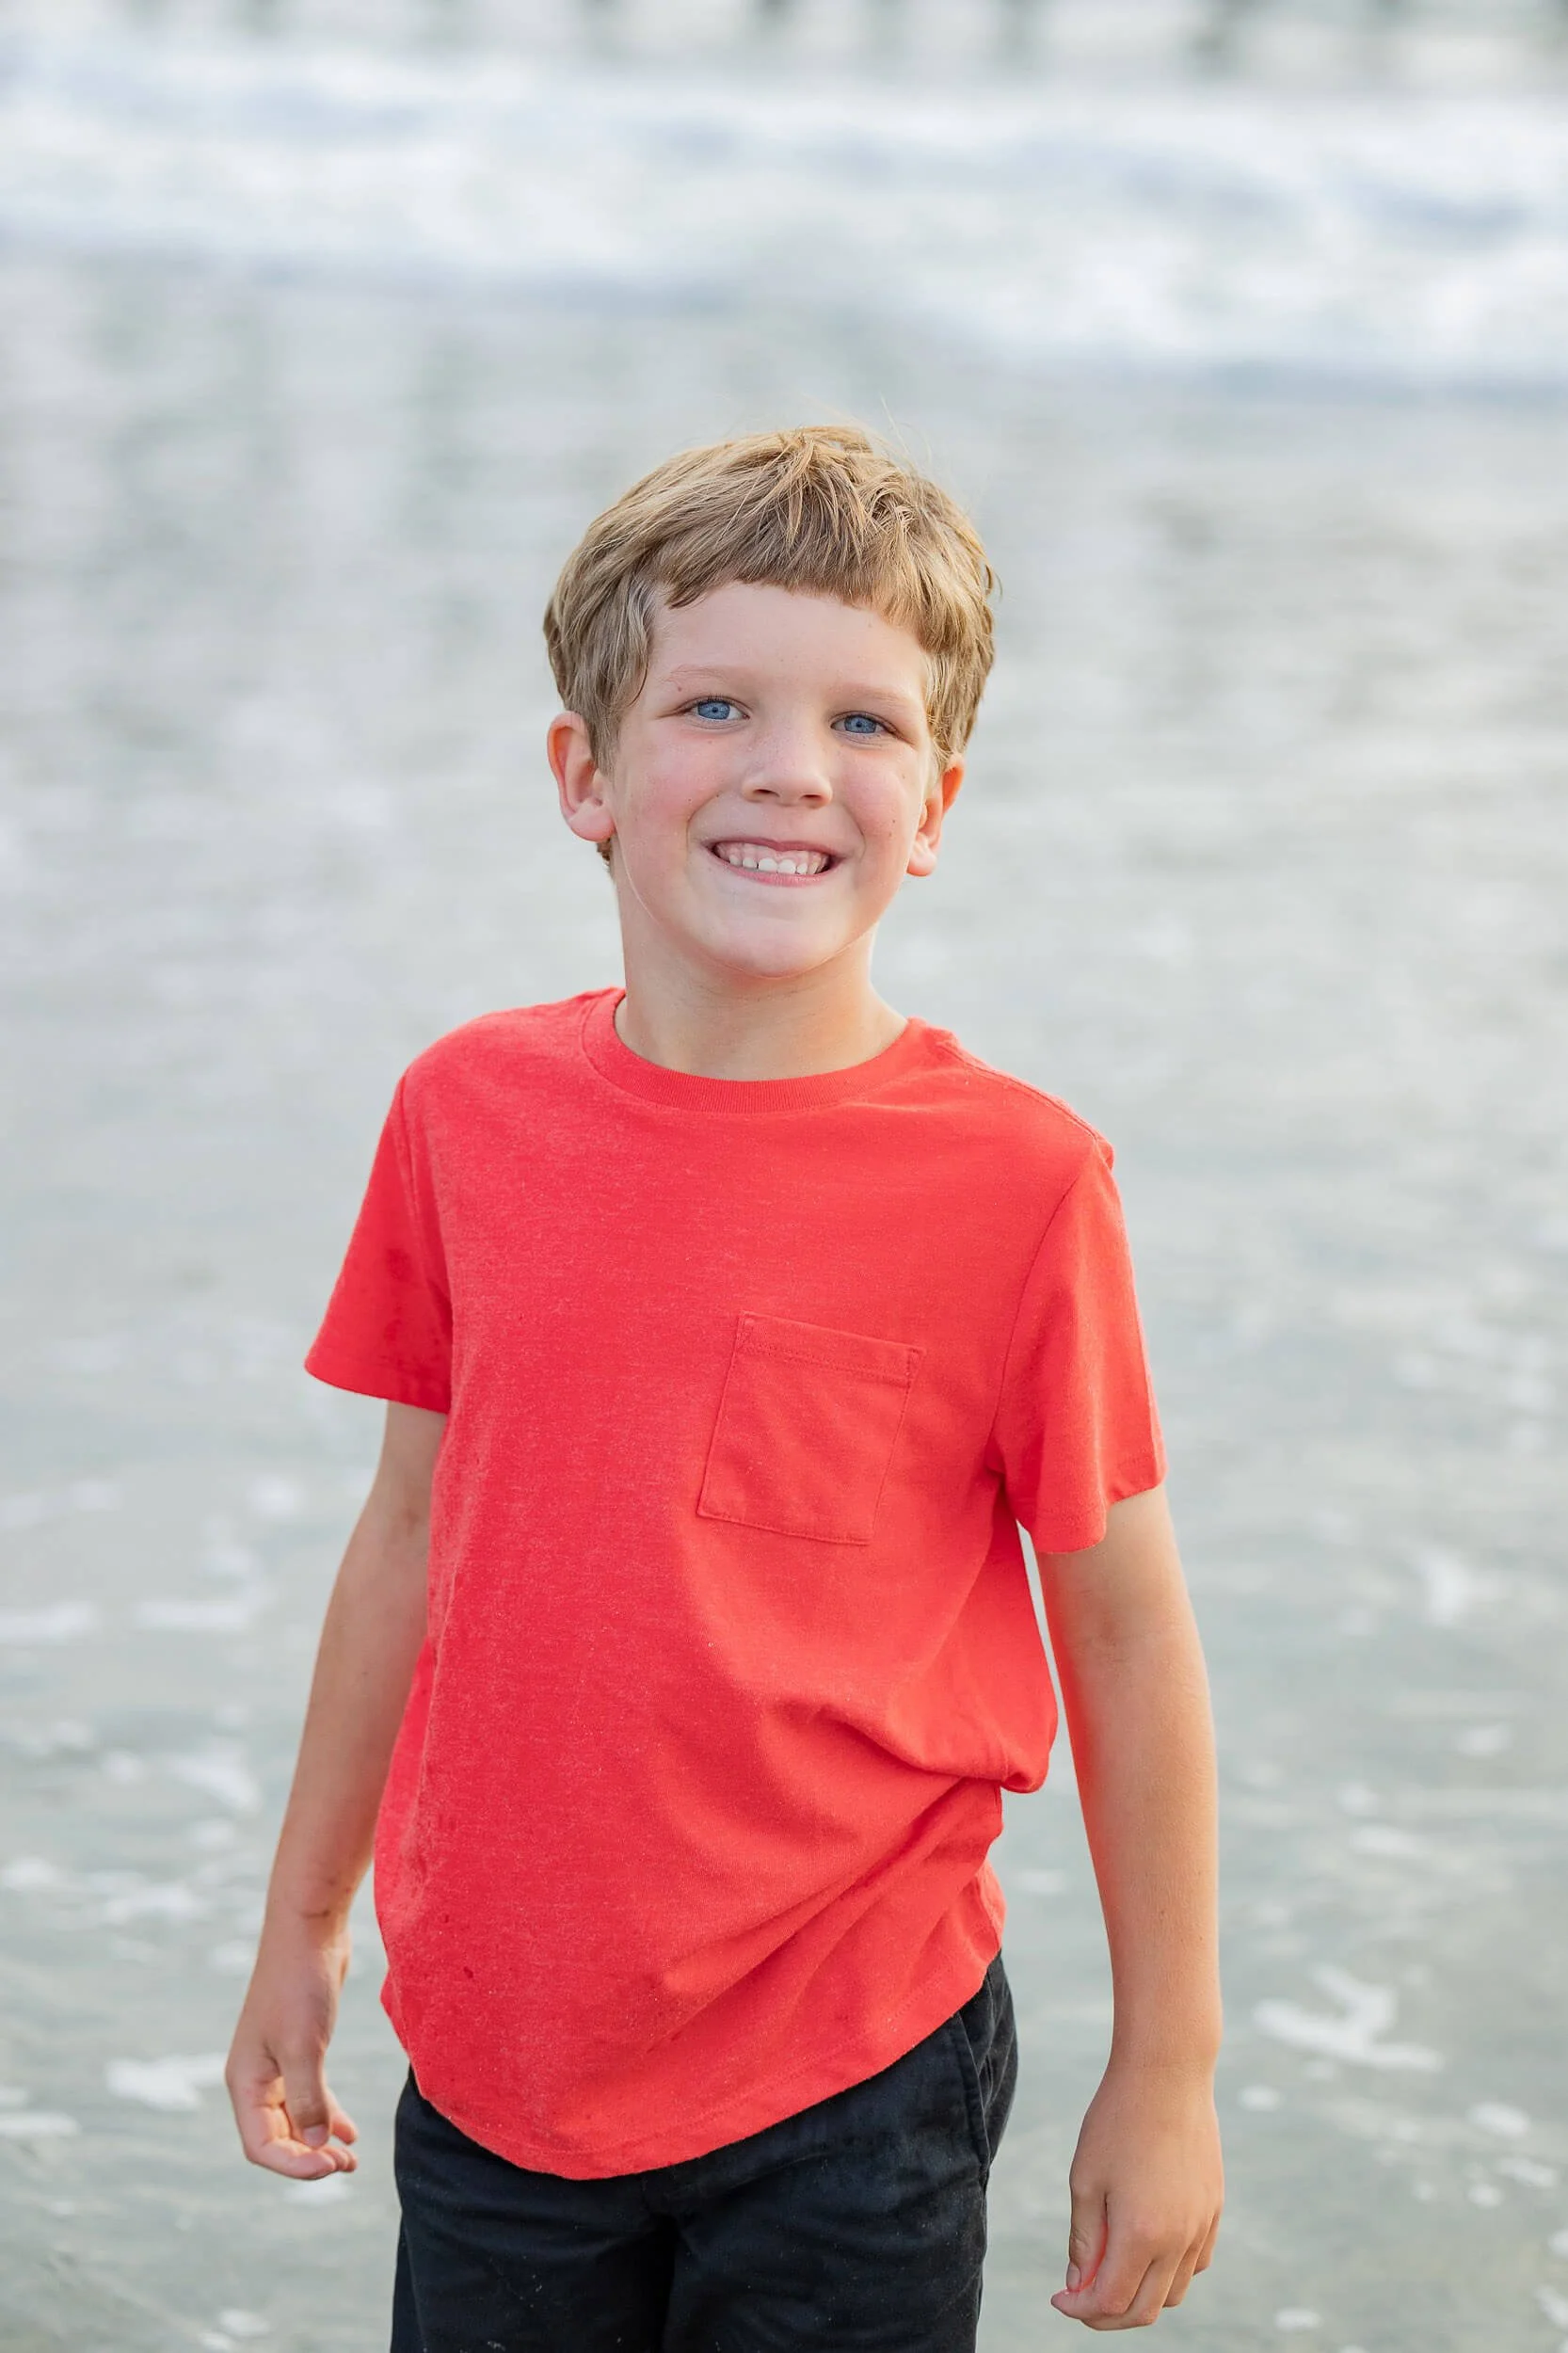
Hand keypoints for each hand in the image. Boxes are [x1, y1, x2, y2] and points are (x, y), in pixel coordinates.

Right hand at [225, 1914, 359, 2178]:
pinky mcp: (299, 2047)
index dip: (294, 2165)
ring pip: (295, 2118)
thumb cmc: (300, 1985)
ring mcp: (276, 2062)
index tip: (333, 2166)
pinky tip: (349, 2132)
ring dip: (319, 2140)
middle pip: (277, 2137)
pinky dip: (326, 2114)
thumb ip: (309, 2099)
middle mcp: (255, 2077)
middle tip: (348, 2167)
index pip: (261, 2146)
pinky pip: (309, 2094)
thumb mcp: (305, 2047)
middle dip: (309, 2157)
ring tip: (351, 2159)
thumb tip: (315, 2144)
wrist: (311, 1930)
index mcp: (244, 2082)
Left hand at [1050, 2060, 1222, 2328]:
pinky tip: (1145, 2248)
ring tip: (1110, 2271)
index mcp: (1141, 2234)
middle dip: (1108, 2314)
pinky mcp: (1213, 2208)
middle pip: (1145, 2309)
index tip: (1059, 2298)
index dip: (1082, 2311)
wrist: (1167, 2073)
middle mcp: (1178, 2239)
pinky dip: (1170, 2272)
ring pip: (1174, 2291)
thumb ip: (1084, 2239)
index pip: (1111, 2302)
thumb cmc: (1116, 2120)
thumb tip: (1079, 2284)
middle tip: (1080, 2297)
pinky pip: (1195, 2263)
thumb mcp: (1085, 2178)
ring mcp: (1201, 2225)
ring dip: (1141, 2295)